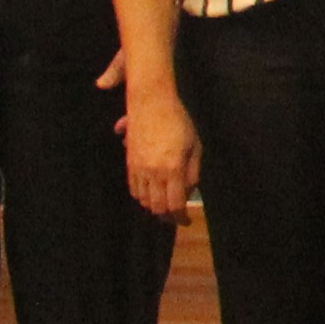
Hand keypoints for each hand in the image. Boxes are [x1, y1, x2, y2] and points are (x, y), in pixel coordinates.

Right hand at [117, 84, 199, 220]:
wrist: (151, 102)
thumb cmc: (179, 121)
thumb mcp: (195, 146)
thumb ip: (192, 172)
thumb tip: (188, 193)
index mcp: (173, 168)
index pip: (175, 204)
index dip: (180, 217)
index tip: (186, 221)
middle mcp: (153, 172)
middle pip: (157, 207)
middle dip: (166, 216)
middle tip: (175, 217)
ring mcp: (138, 168)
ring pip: (143, 200)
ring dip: (153, 207)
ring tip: (164, 206)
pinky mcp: (129, 162)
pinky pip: (133, 188)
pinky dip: (142, 196)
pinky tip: (150, 194)